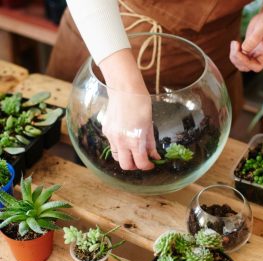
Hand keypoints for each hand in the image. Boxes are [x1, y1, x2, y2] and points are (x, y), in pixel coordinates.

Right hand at [99, 49, 159, 169]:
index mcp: (135, 140)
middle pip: (125, 166)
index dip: (147, 167)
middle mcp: (121, 141)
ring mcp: (111, 137)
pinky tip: (126, 137)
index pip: (140, 163)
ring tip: (133, 150)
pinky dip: (120, 147)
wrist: (124, 89)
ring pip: (117, 157)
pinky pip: (112, 145)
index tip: (151, 164)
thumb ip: (151, 144)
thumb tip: (155, 156)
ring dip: (126, 157)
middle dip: (134, 166)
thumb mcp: (150, 125)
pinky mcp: (106, 131)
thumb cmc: (141, 104)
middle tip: (141, 160)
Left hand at [230, 2, 262, 71]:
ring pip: (241, 64)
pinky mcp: (248, 51)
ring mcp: (254, 55)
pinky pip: (239, 58)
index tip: (241, 51)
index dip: (247, 63)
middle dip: (238, 58)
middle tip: (235, 44)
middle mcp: (261, 57)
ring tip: (234, 43)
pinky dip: (234, 53)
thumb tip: (244, 49)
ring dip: (234, 56)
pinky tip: (235, 43)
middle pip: (246, 67)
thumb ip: (254, 38)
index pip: (257, 67)